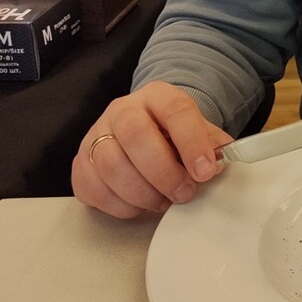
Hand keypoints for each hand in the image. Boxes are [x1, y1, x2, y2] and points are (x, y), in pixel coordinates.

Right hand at [72, 82, 232, 218]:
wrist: (144, 129)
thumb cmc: (173, 136)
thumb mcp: (199, 132)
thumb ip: (213, 146)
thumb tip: (221, 164)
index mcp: (158, 96)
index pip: (176, 110)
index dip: (192, 143)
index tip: (206, 171)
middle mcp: (123, 110)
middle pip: (136, 135)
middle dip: (164, 173)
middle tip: (184, 194)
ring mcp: (97, 135)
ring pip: (111, 165)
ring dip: (142, 193)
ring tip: (163, 202)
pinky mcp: (81, 162)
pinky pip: (93, 188)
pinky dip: (120, 205)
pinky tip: (139, 205)